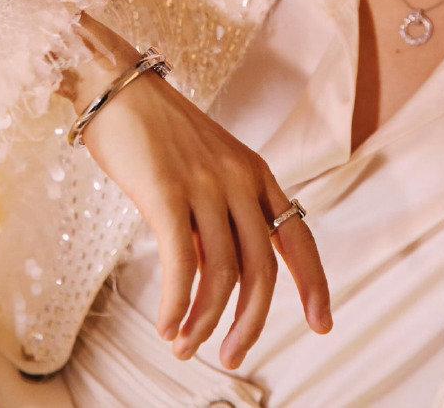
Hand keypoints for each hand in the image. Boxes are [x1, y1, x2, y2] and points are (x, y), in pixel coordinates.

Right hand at [60, 11, 332, 370]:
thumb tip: (217, 281)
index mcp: (256, 173)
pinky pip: (182, 264)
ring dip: (205, 322)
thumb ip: (220, 217)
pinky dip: (178, 304)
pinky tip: (168, 325)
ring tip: (185, 346)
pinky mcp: (167, 192)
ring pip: (222, 273)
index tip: (323, 323)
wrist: (120, 89)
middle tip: (232, 355)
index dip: (315, 283)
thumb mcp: (207, 170)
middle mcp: (240, 180)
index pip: (299, 236)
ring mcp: (206, 184)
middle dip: (251, 323)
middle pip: (262, 269)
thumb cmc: (159, 133)